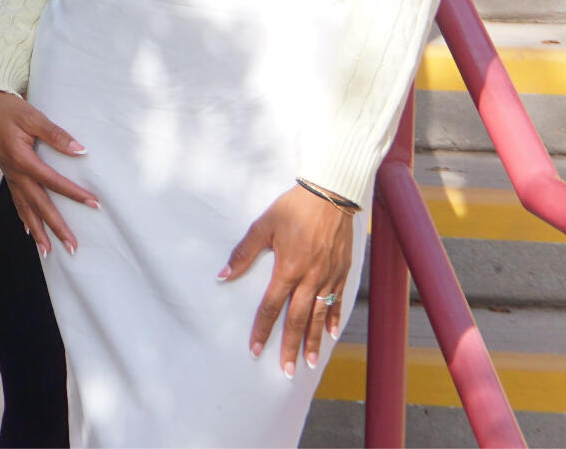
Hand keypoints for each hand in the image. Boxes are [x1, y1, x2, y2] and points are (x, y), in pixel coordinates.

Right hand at [0, 88, 97, 256]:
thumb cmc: (7, 109)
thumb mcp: (32, 117)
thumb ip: (56, 135)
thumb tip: (80, 150)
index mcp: (21, 158)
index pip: (53, 181)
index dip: (74, 193)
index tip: (94, 204)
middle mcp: (14, 172)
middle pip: (38, 205)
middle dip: (56, 227)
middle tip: (72, 247)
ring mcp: (10, 174)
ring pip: (25, 208)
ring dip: (38, 231)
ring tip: (48, 252)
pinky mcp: (8, 172)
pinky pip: (16, 200)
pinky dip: (23, 217)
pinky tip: (29, 230)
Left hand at [226, 184, 354, 374]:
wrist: (330, 194)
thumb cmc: (293, 208)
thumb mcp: (264, 226)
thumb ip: (244, 253)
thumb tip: (223, 275)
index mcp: (287, 269)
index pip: (271, 307)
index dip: (262, 329)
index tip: (255, 349)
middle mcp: (309, 278)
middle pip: (297, 319)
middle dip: (290, 346)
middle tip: (285, 370)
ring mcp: (328, 276)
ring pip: (319, 315)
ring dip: (313, 340)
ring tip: (308, 362)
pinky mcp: (342, 271)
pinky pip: (338, 300)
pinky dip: (334, 318)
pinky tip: (330, 334)